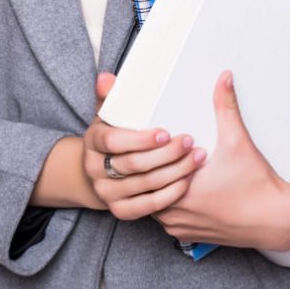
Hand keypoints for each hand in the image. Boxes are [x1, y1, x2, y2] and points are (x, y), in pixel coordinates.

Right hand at [82, 71, 206, 219]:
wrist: (104, 171)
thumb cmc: (115, 137)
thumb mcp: (110, 115)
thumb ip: (112, 97)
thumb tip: (106, 77)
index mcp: (92, 141)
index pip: (112, 141)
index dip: (139, 139)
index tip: (165, 133)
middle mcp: (94, 169)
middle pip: (133, 164)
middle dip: (165, 154)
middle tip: (189, 142)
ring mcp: (106, 193)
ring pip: (144, 184)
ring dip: (174, 171)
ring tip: (197, 159)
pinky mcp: (120, 211)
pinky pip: (148, 206)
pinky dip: (170, 194)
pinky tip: (186, 181)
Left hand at [152, 70, 289, 250]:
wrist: (278, 220)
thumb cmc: (257, 183)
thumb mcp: (238, 141)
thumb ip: (226, 107)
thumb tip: (223, 77)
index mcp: (181, 192)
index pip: (146, 171)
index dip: (148, 153)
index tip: (156, 139)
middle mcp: (176, 215)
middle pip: (145, 187)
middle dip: (149, 168)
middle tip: (155, 150)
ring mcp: (182, 229)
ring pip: (152, 205)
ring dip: (155, 187)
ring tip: (163, 165)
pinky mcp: (190, 237)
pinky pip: (165, 220)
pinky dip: (166, 204)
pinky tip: (175, 186)